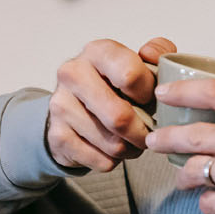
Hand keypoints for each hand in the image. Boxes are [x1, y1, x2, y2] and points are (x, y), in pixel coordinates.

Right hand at [46, 37, 176, 172]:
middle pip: (119, 117)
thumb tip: (151, 55)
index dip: (150, 94)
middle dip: (141, 132)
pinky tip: (110, 149)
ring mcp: (61, 105)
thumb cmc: (112, 85)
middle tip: (147, 133)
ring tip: (129, 140)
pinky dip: (113, 161)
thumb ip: (157, 52)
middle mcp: (73, 74)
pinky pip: (101, 161)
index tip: (150, 100)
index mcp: (97, 52)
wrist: (72, 106)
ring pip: (113, 144)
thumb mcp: (137, 62)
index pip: (131, 75)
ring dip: (130, 149)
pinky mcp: (56, 135)